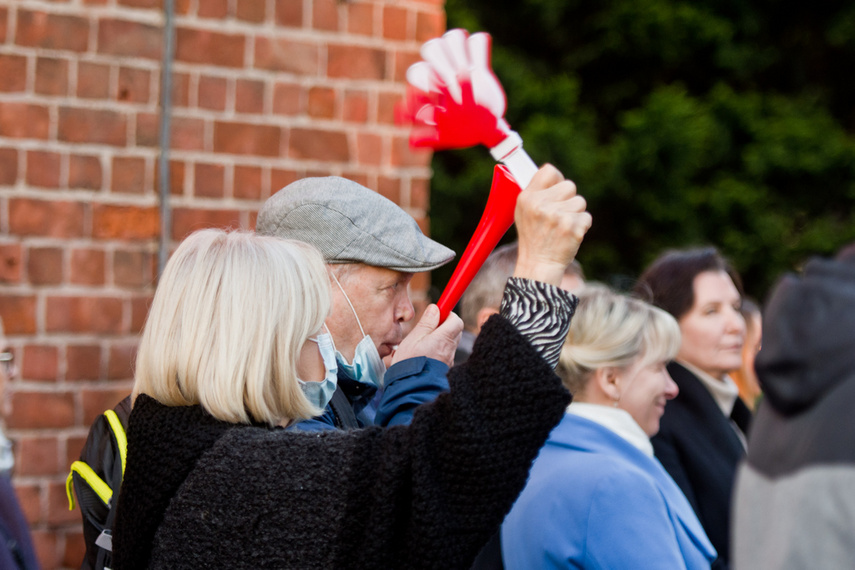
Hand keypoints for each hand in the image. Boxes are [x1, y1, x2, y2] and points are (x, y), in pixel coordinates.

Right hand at [391, 304, 462, 367]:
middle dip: (443, 326)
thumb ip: (426, 323)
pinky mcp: (444, 369)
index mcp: (444, 339)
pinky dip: (437, 351)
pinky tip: (424, 355)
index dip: (448, 314)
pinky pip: (444, 355)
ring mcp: (448, 361)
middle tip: (427, 328)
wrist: (410, 389)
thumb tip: (436, 309)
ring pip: (449, 344)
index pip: (456, 320)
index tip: (438, 313)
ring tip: (422, 344)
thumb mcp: (413, 338)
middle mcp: (450, 350)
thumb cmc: (409, 363)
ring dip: (439, 339)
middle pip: (454, 331)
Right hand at [513, 165, 591, 285]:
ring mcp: (558, 216)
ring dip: (575, 213)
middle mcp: (541, 205)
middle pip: (569, 185)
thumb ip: (536, 192)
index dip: (557, 180)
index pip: (549, 171)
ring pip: (580, 201)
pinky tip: (568, 235)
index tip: (556, 190)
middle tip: (559, 214)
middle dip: (568, 199)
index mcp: (527, 198)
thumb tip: (553, 173)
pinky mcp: (573, 227)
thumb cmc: (533, 237)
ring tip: (562, 227)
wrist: (539, 265)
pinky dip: (581, 226)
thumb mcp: (523, 212)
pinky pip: (586, 217)